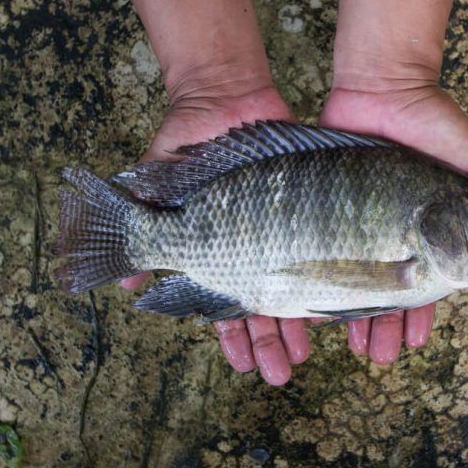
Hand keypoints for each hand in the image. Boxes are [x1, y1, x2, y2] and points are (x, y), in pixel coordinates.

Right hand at [121, 82, 310, 385]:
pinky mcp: (310, 207)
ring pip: (296, 284)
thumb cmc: (184, 138)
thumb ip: (141, 226)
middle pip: (266, 304)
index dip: (236, 338)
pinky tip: (342, 306)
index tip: (247, 365)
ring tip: (310, 352)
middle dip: (272, 341)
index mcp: (217, 251)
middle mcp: (251, 245)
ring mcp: (281, 227)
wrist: (224, 94)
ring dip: (300, 322)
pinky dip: (332, 276)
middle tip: (282, 373)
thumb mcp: (155, 181)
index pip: (227, 304)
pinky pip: (325, 246)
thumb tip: (126, 282)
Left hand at [319, 76, 467, 364]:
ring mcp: (356, 222)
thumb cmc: (431, 119)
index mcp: (427, 228)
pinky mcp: (325, 207)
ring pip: (353, 280)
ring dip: (356, 317)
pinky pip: (320, 250)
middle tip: (378, 357)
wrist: (381, 85)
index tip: (415, 340)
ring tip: (354, 347)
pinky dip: (320, 280)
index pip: (424, 281)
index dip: (421, 312)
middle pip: (386, 290)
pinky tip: (318, 311)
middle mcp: (390, 231)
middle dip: (385, 326)